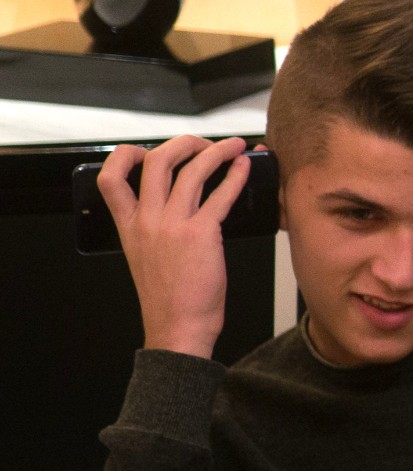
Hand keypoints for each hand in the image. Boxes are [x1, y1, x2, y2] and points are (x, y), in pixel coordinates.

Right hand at [99, 136, 250, 358]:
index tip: (147, 149)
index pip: (110, 178)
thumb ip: (151, 229)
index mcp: (129, 226)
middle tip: (202, 143)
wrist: (178, 328)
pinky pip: (221, 194)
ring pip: (191, 170)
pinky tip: (244, 168)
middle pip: (156, 161)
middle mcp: (147, 220)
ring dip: (216, 151)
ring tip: (233, 146)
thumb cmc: (169, 298)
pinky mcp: (202, 234)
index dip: (126, 155)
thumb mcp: (145, 257)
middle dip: (183, 143)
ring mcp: (173, 225)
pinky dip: (236, 175)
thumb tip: (174, 205)